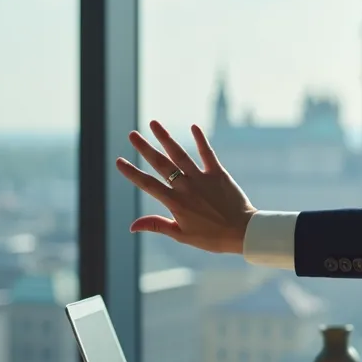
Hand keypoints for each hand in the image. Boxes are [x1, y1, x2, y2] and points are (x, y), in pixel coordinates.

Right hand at [116, 120, 255, 253]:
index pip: (148, 185)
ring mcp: (202, 179)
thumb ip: (157, 225)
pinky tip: (193, 126)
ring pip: (180, 155)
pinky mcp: (218, 174)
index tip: (119, 161)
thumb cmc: (212, 237)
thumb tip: (131, 226)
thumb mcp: (181, 235)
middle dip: (145, 148)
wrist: (242, 232)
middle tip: (132, 134)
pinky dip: (201, 140)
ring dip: (166, 138)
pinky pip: (208, 154)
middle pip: (161, 164)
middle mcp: (186, 188)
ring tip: (154, 124)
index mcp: (175, 203)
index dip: (132, 173)